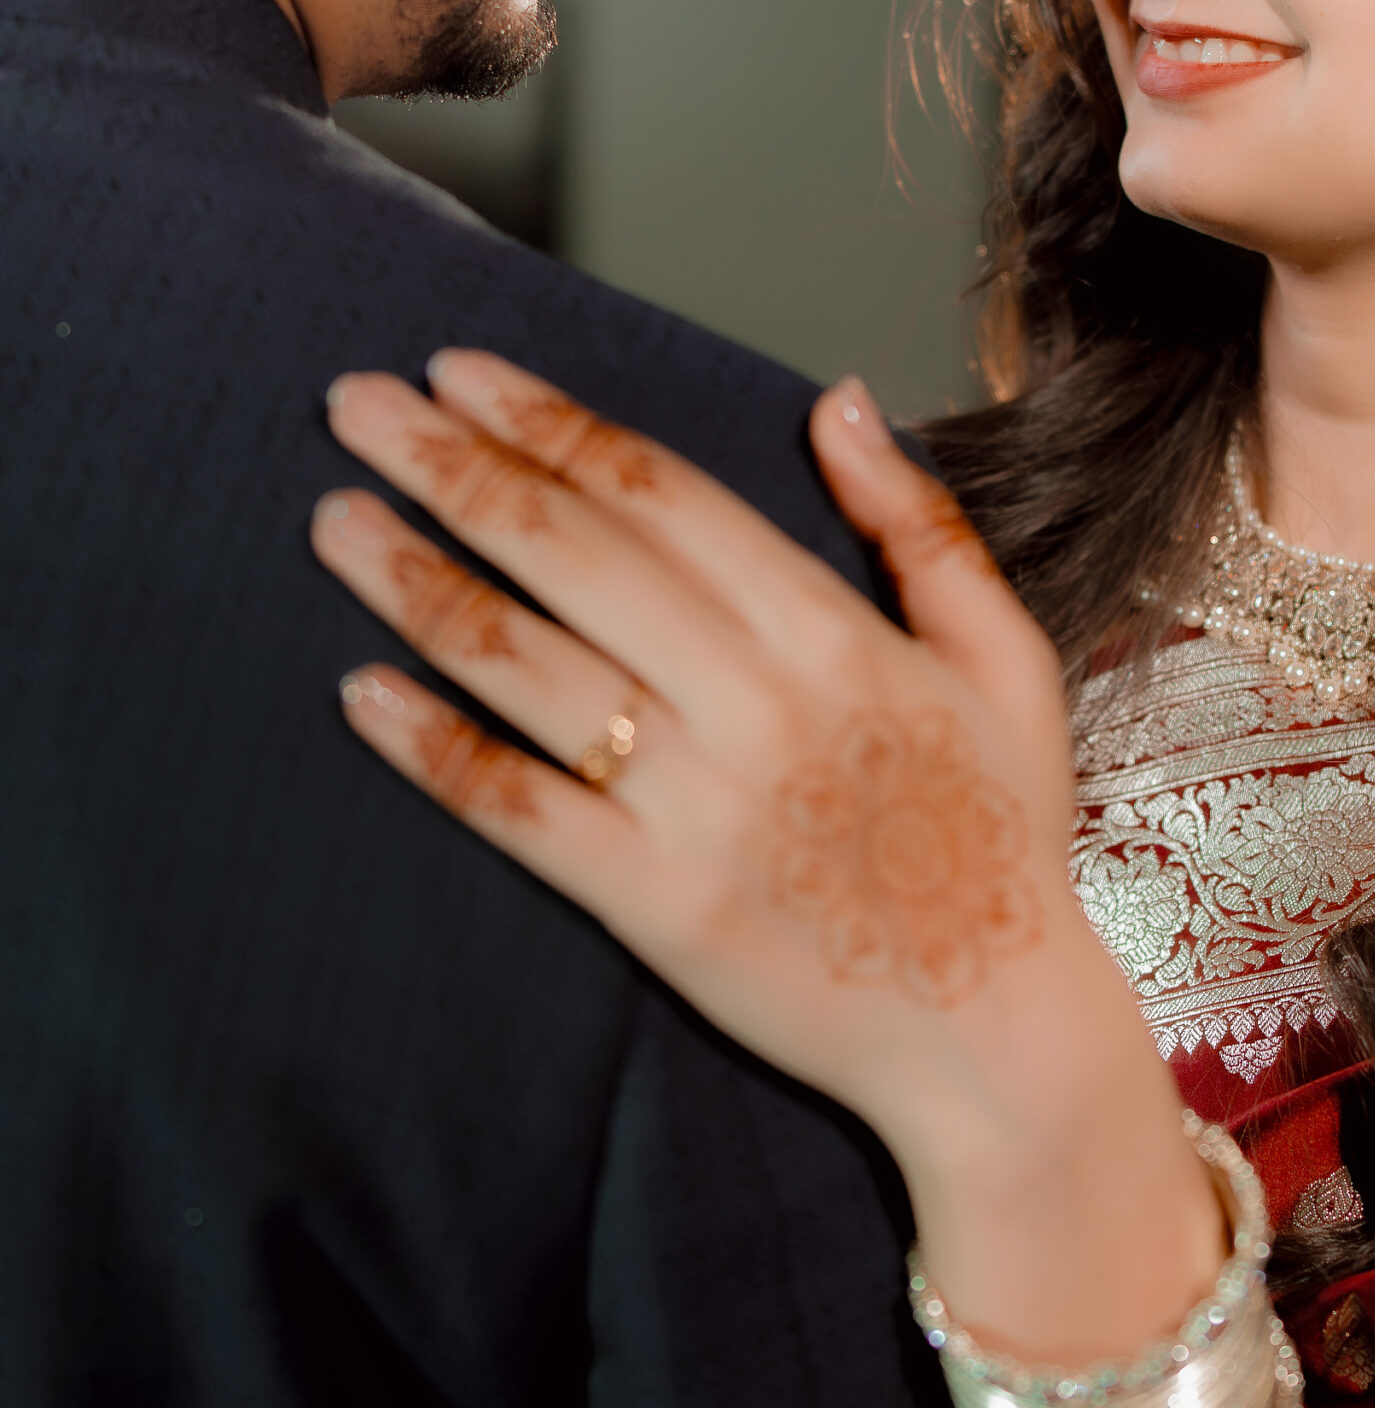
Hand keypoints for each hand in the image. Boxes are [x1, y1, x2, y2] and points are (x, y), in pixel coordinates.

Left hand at [312, 352, 1219, 1362]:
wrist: (998, 1033)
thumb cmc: (1000, 837)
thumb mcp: (1005, 659)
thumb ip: (921, 523)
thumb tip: (833, 402)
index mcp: (834, 635)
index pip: (662, 495)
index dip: (550, 425)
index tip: (463, 373)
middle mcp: (756, 705)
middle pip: (574, 557)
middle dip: (454, 468)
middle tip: (356, 405)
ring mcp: (698, 808)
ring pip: (528, 670)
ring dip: (418, 586)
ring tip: (336, 522)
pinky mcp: (655, 905)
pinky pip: (520, 812)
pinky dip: (434, 750)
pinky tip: (361, 694)